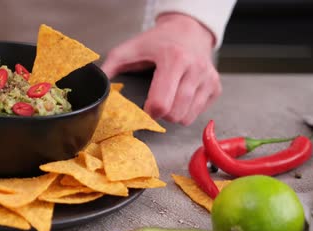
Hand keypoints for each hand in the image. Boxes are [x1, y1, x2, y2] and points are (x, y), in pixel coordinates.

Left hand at [101, 13, 220, 125]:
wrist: (187, 30)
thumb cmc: (157, 42)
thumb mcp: (129, 50)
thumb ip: (110, 68)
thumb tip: (96, 88)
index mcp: (173, 59)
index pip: (161, 103)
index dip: (149, 111)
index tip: (145, 106)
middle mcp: (195, 69)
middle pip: (174, 114)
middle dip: (161, 114)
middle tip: (156, 102)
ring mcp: (208, 78)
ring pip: (187, 117)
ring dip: (173, 114)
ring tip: (168, 97)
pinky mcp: (215, 87)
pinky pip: (197, 113)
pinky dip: (186, 110)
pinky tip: (181, 95)